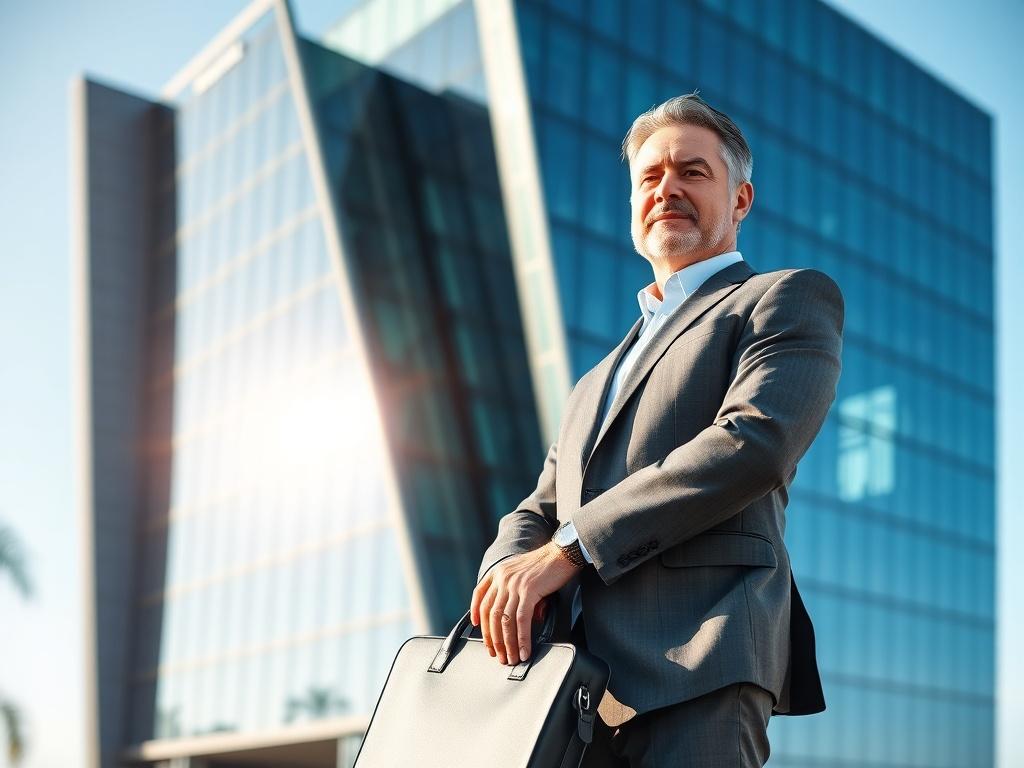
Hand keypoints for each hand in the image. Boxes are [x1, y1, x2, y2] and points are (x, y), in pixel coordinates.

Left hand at [470, 543, 580, 664]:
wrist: (562, 552)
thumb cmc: (545, 564)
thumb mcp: (522, 573)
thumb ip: (514, 593)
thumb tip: (518, 622)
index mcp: (499, 572)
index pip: (480, 596)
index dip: (476, 612)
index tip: (476, 626)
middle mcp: (503, 578)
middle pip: (491, 614)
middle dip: (492, 638)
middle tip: (497, 654)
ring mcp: (515, 585)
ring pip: (505, 621)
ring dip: (507, 643)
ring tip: (511, 658)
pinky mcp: (529, 591)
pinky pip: (521, 620)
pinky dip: (522, 639)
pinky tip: (524, 650)